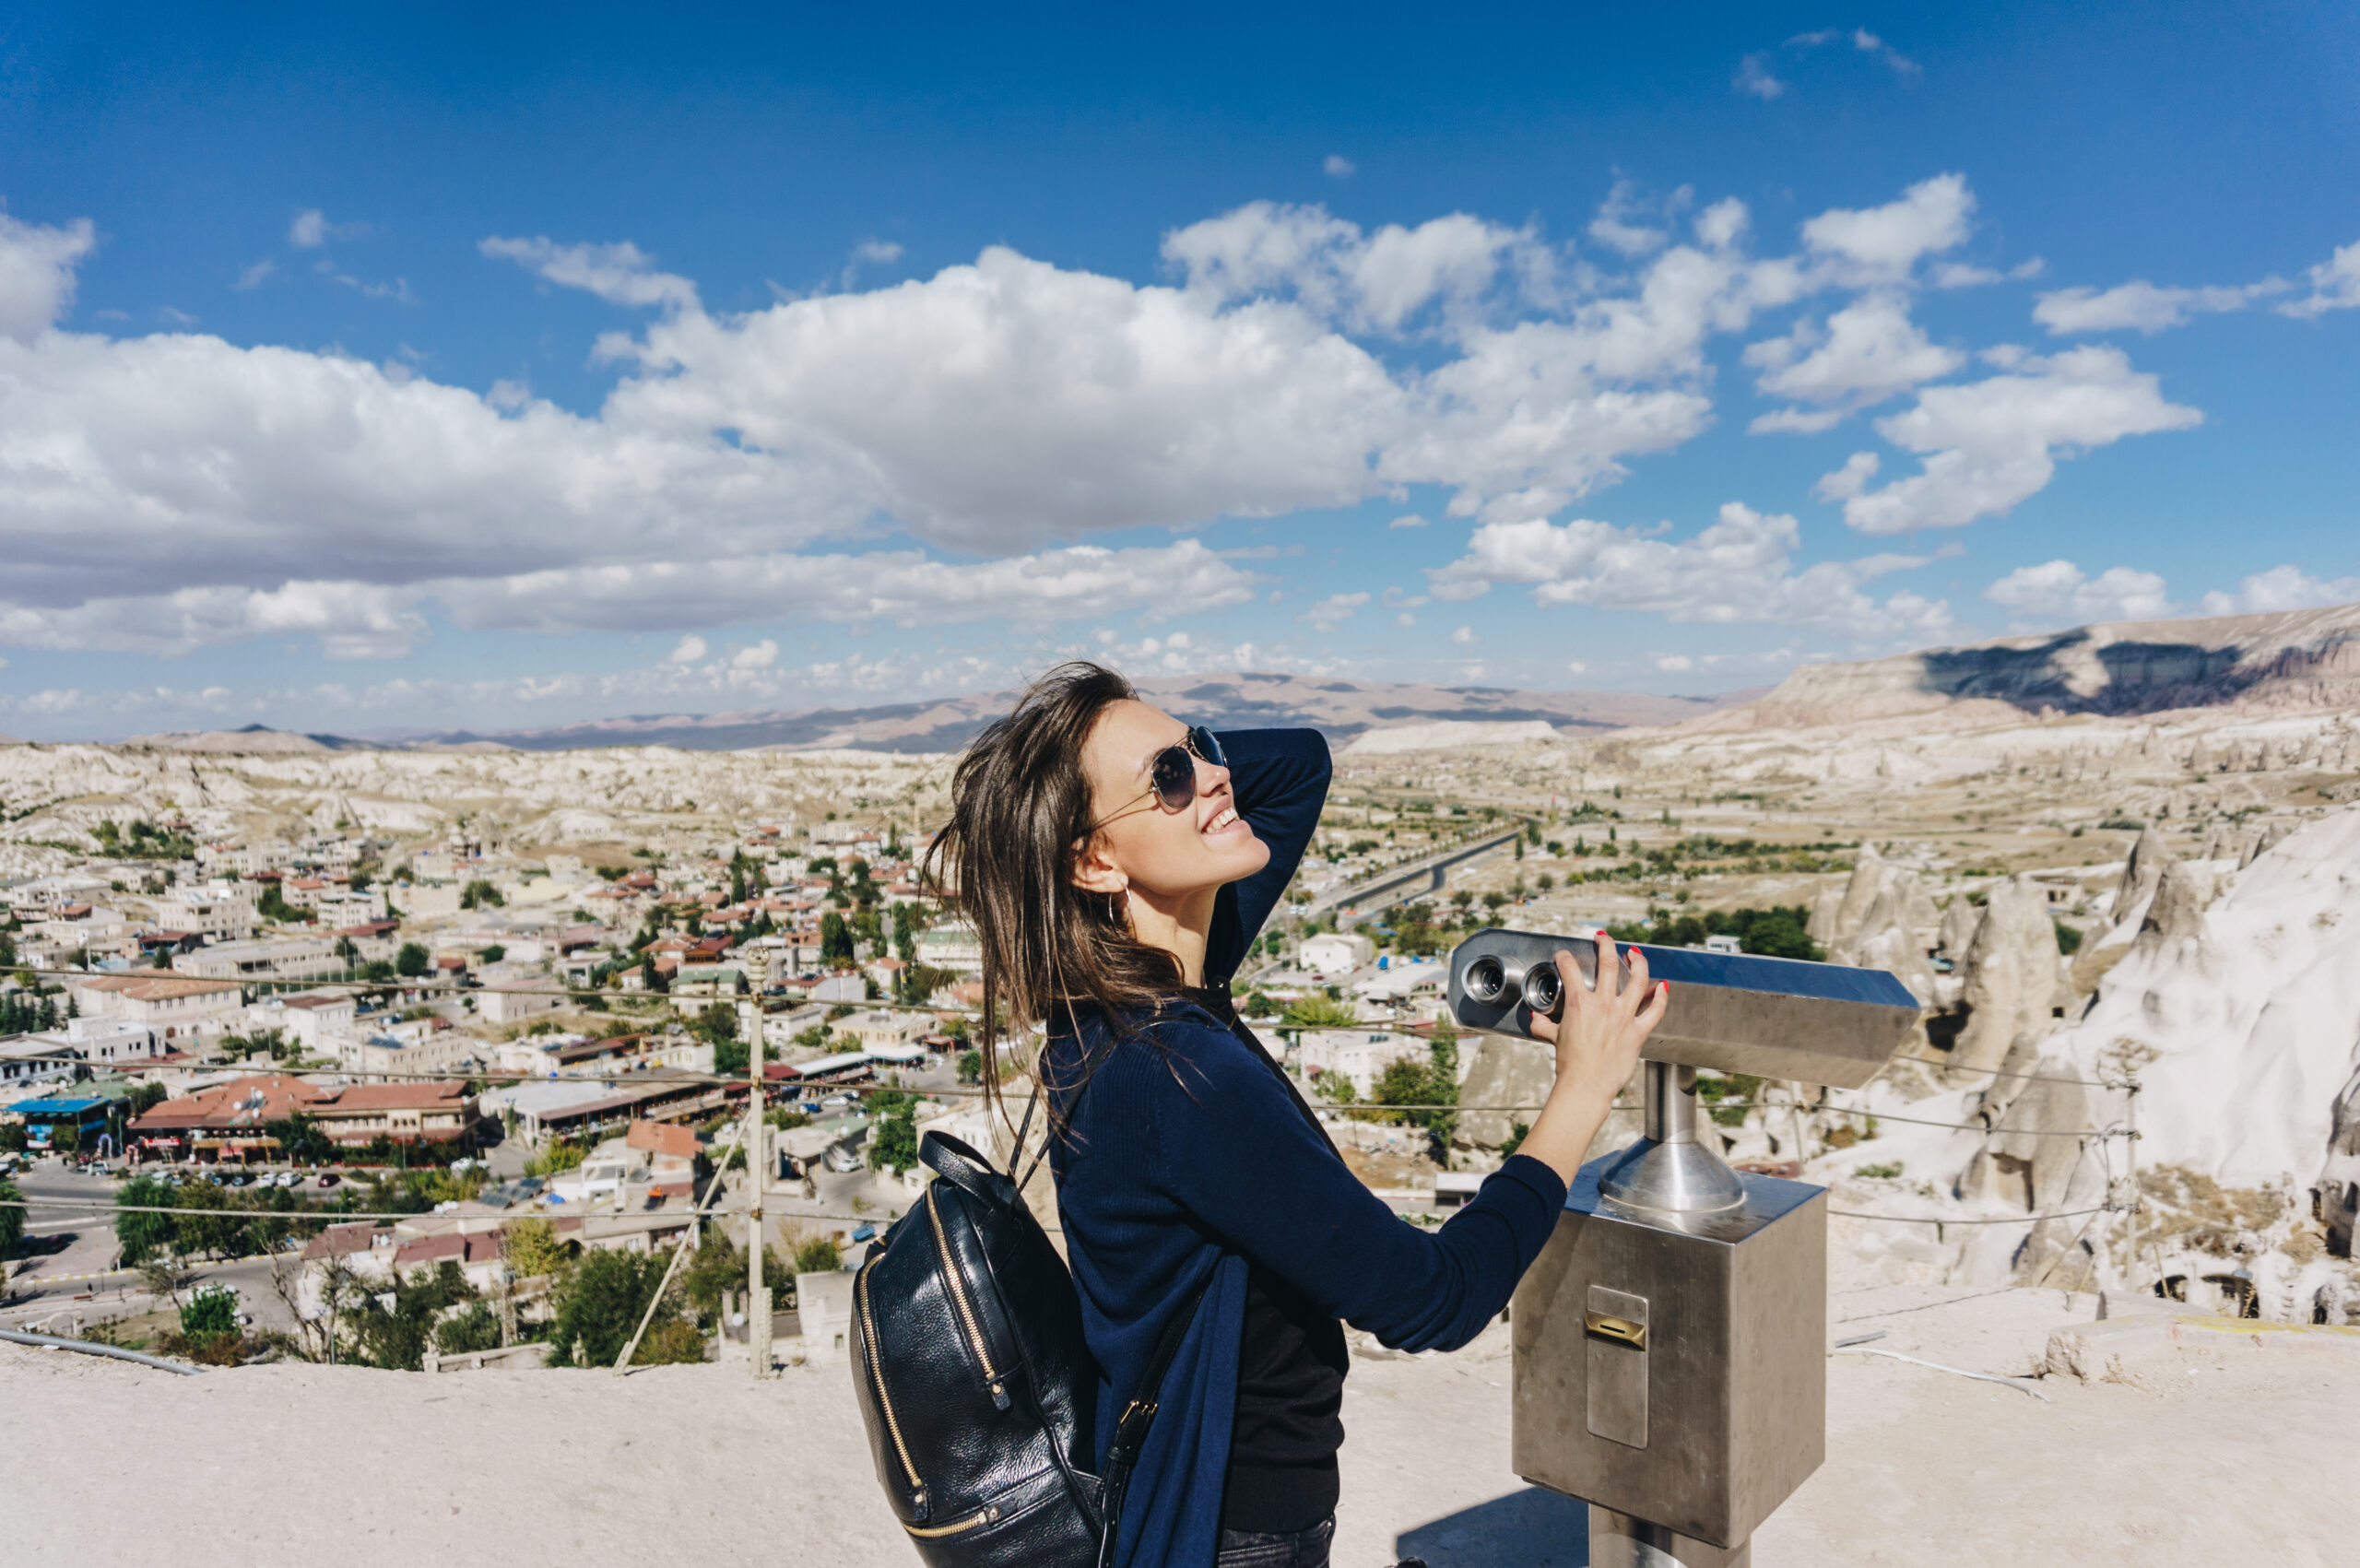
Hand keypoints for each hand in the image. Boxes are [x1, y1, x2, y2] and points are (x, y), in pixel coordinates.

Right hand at [1513, 933, 1668, 1183]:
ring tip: (1635, 954)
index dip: (1565, 958)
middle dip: (1606, 945)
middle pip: (1608, 964)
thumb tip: (1536, 1020)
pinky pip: (1655, 1009)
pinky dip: (1661, 996)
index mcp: (1579, 1003)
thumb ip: (1545, 1025)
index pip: (1570, 969)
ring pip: (1637, 980)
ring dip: (1638, 962)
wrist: (1586, 1085)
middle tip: (1604, 939)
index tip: (1564, 957)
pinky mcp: (1638, 1031)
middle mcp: (1603, 1005)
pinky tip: (1662, 986)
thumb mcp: (1553, 1039)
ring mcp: (1623, 1016)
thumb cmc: (1571, 1064)